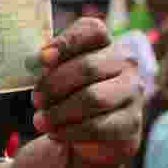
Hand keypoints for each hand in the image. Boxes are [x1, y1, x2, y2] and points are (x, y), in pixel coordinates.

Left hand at [31, 17, 143, 164]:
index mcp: (103, 44)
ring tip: (40, 121)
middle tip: (36, 100)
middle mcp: (124, 63)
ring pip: (93, 98)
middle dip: (54, 85)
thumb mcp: (54, 77)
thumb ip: (47, 65)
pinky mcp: (131, 123)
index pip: (91, 30)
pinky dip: (70, 132)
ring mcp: (132, 92)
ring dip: (59, 112)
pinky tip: (55, 134)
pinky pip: (97, 127)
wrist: (89, 138)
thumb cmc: (67, 97)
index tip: (42, 58)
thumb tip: (39, 58)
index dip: (66, 41)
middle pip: (87, 67)